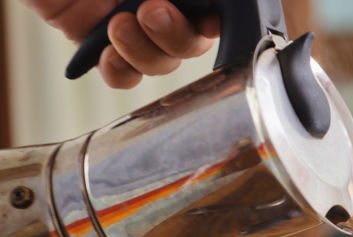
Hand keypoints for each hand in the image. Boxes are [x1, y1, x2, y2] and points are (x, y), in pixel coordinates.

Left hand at [25, 0, 219, 87]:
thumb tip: (206, 4)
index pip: (212, 12)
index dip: (217, 24)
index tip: (208, 21)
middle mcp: (157, 8)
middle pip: (191, 44)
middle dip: (176, 35)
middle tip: (151, 12)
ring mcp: (128, 28)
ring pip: (160, 63)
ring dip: (144, 51)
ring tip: (116, 25)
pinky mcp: (98, 46)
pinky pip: (124, 76)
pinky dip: (119, 71)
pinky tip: (106, 53)